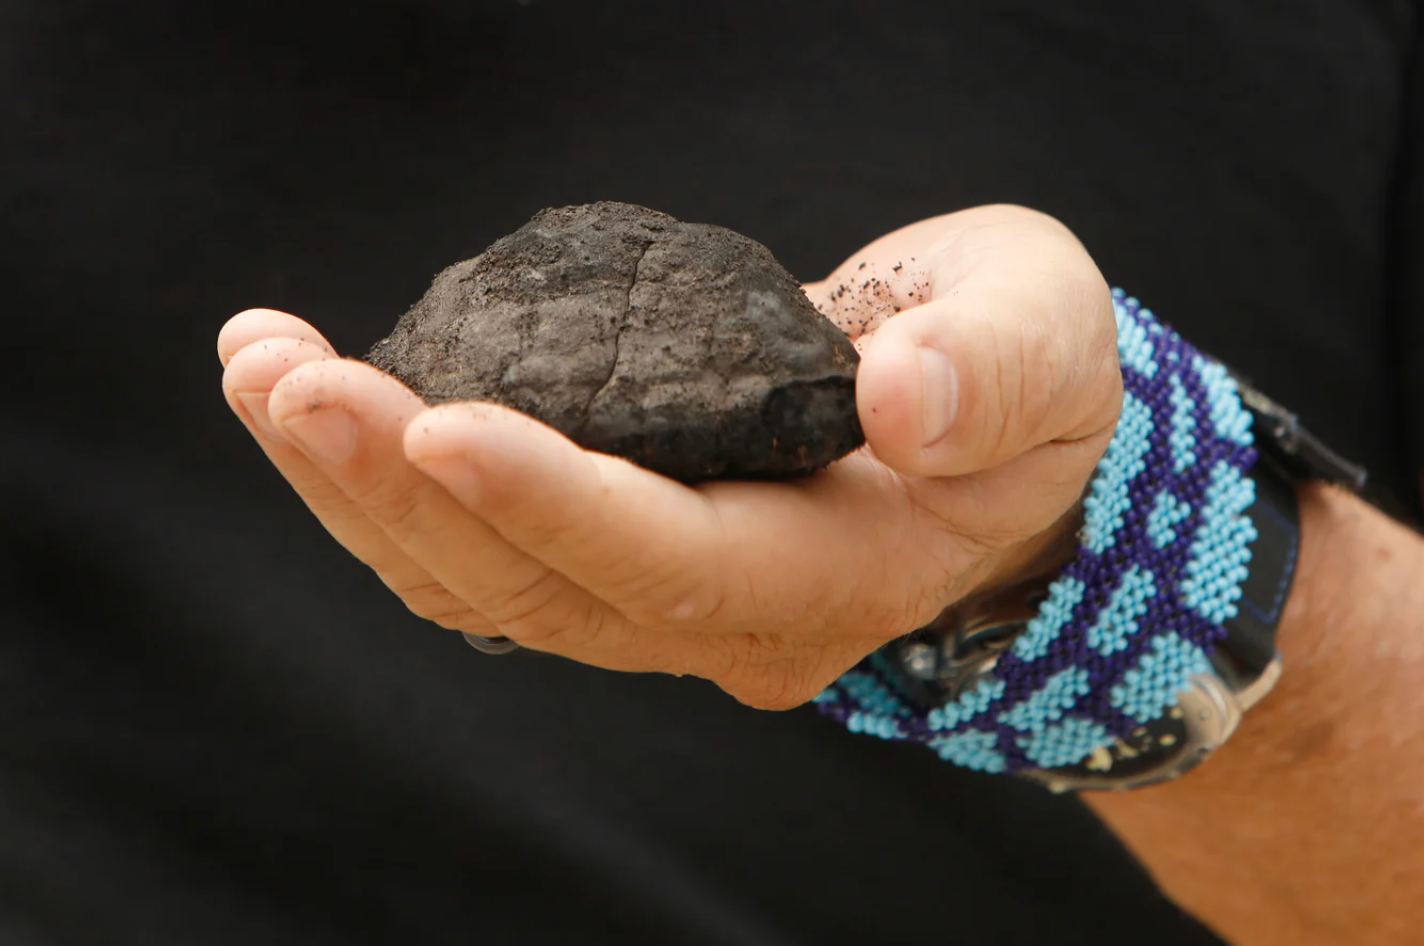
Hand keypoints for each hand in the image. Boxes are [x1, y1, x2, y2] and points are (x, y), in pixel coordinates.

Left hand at [217, 204, 1120, 708]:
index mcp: (837, 574)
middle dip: (400, 485)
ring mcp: (659, 599)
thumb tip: (902, 394)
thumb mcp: (1046, 344)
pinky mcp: (611, 553)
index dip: (554, 501)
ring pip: (481, 583)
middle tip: (284, 374)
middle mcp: (729, 617)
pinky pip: (476, 549)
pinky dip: (384, 483)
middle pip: (538, 588)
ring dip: (358, 485)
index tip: (435, 419)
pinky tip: (313, 403)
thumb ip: (990, 374)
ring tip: (262, 368)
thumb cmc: (1022, 374)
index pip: (676, 561)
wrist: (985, 421)